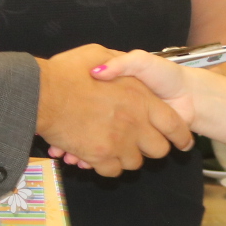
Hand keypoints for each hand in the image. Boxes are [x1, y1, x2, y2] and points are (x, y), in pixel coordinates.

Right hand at [35, 45, 193, 177]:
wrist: (43, 93)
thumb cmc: (68, 71)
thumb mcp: (98, 53)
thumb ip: (119, 63)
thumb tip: (124, 72)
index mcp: (141, 98)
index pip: (173, 124)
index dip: (180, 136)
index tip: (181, 142)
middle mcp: (135, 122)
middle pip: (158, 150)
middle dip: (149, 148)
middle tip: (138, 142)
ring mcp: (119, 142)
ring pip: (135, 163)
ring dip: (126, 157)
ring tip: (113, 146)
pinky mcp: (100, 157)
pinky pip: (112, 171)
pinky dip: (106, 167)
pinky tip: (95, 156)